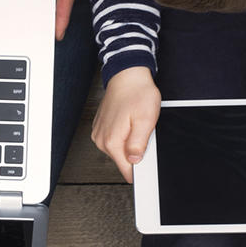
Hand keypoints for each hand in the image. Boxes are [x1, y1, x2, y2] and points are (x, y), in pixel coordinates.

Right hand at [91, 67, 160, 182]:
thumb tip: (134, 160)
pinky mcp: (100, 128)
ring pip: (119, 151)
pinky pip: (115, 140)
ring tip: (134, 124)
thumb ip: (138, 144)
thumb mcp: (146, 120)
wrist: (127, 76)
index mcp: (112, 142)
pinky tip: (128, 121)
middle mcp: (102, 140)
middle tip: (142, 132)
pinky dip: (123, 134)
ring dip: (129, 142)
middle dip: (136, 151)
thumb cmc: (138, 94)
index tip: (146, 156)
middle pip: (123, 161)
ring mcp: (99, 134)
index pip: (127, 170)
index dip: (140, 167)